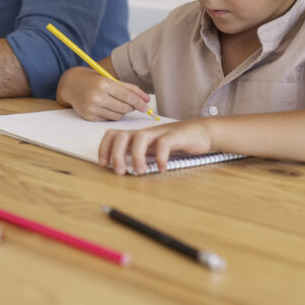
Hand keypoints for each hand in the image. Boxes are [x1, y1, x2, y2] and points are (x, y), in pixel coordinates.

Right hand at [56, 66, 150, 120]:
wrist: (71, 84)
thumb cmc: (94, 80)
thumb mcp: (111, 80)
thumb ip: (130, 88)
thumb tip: (147, 100)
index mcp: (104, 83)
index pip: (127, 97)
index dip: (139, 103)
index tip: (147, 107)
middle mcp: (97, 96)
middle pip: (124, 108)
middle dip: (130, 107)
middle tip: (130, 103)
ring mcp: (92, 107)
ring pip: (117, 116)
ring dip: (121, 111)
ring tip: (116, 103)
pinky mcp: (88, 116)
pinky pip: (108, 119)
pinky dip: (111, 115)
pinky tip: (106, 107)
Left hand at [99, 119, 214, 175]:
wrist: (201, 132)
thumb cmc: (175, 143)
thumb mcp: (152, 149)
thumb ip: (139, 156)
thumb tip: (121, 169)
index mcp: (138, 136)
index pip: (114, 135)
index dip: (105, 147)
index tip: (103, 164)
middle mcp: (146, 133)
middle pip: (122, 135)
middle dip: (116, 154)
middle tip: (119, 171)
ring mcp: (160, 133)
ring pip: (140, 137)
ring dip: (136, 156)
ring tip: (140, 172)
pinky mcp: (175, 136)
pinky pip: (164, 143)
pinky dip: (160, 157)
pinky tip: (161, 168)